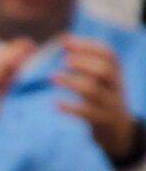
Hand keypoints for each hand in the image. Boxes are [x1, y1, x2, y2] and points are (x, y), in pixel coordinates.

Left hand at [55, 36, 139, 162]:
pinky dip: (72, 108)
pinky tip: (56, 103)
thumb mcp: (99, 80)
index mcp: (115, 72)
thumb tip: (64, 40)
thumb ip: (84, 62)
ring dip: (73, 82)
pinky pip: (88, 114)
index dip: (88, 46)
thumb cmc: (101, 100)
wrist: (118, 131)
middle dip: (84, 63)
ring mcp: (110, 104)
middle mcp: (115, 85)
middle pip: (104, 70)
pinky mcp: (102, 121)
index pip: (108, 54)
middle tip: (64, 60)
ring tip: (52, 78)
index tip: (66, 42)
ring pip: (94, 91)